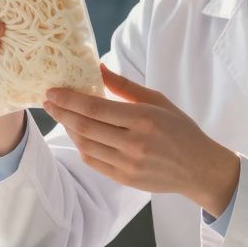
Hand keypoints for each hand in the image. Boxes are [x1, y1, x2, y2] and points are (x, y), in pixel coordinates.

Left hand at [43, 64, 240, 216]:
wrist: (198, 168)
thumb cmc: (180, 130)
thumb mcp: (157, 101)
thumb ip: (125, 86)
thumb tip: (98, 67)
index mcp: (144, 119)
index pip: (96, 109)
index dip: (70, 100)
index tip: (52, 91)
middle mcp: (134, 143)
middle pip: (86, 127)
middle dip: (62, 113)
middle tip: (48, 101)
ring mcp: (128, 164)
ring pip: (86, 145)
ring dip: (69, 130)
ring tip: (60, 115)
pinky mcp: (125, 179)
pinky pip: (93, 162)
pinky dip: (81, 147)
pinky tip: (76, 134)